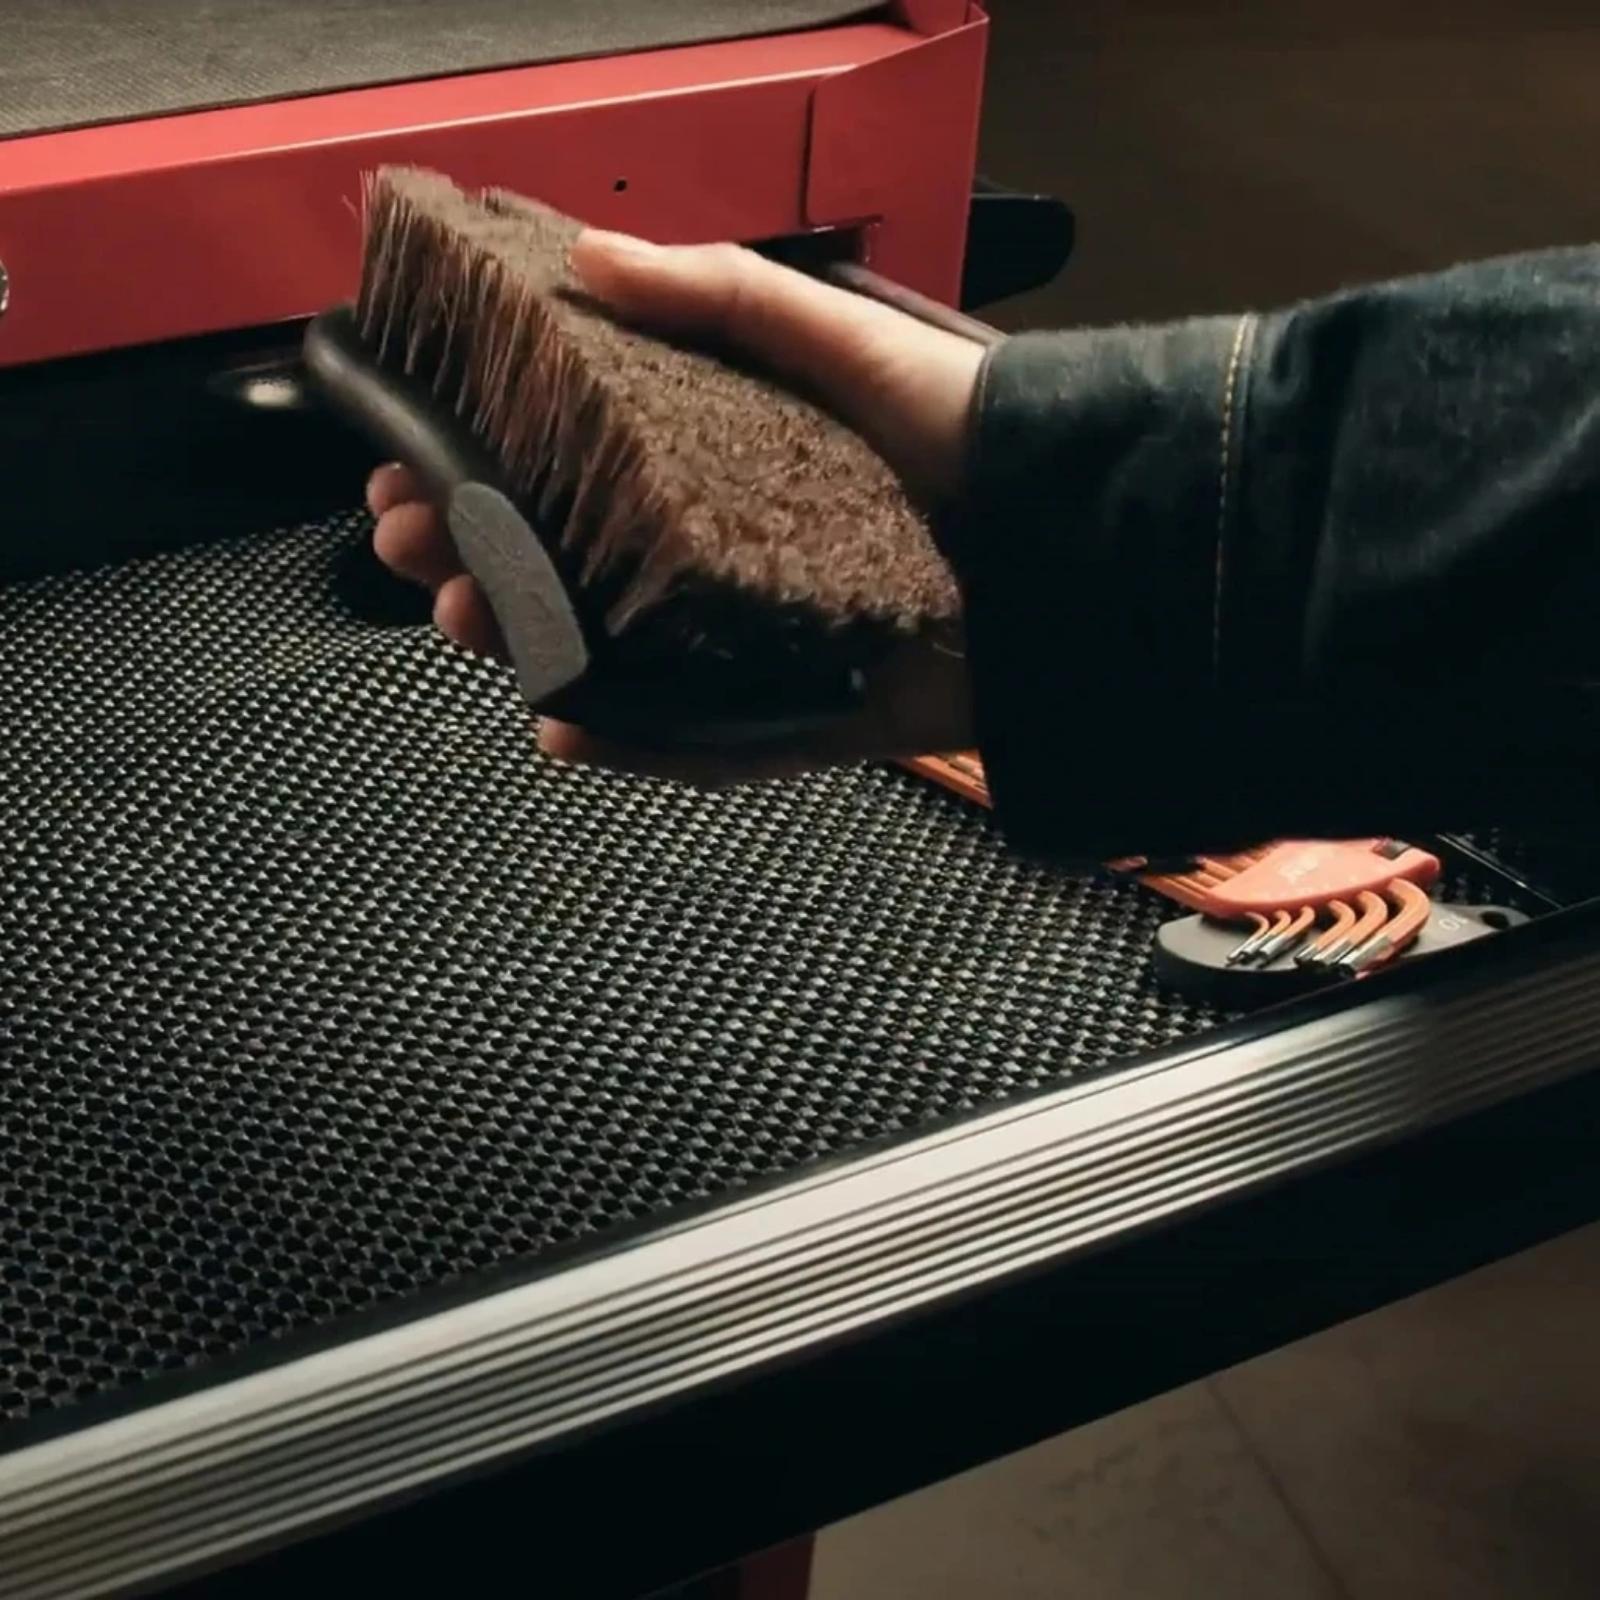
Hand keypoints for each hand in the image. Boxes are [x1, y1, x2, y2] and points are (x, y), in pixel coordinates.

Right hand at [367, 230, 985, 781]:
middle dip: (476, 548)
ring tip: (463, 610)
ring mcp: (751, 639)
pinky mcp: (794, 713)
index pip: (572, 464)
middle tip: (410, 537)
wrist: (1075, 545)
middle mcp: (723, 550)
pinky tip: (556, 723)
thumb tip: (588, 257)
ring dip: (524, 636)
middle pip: (572, 560)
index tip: (409, 451)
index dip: (484, 458)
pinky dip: (624, 742)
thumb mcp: (838, 337)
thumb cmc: (968, 432)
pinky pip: (694, 743)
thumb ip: (723, 296)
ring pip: (611, 651)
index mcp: (721, 459)